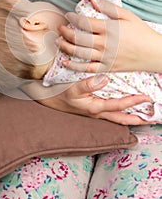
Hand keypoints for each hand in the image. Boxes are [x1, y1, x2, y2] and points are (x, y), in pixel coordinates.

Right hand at [38, 75, 152, 124]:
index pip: (119, 106)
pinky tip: (122, 110)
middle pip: (121, 119)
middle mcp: (96, 113)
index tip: (146, 98)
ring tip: (142, 117)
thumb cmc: (59, 93)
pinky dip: (119, 113)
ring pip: (116, 118)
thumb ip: (87, 84)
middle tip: (151, 119)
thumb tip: (105, 79)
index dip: (134, 102)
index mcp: (94, 107)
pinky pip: (109, 114)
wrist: (47, 98)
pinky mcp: (90, 109)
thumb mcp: (72, 88)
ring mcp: (94, 113)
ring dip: (130, 118)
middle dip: (137, 119)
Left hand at [58, 0, 161, 72]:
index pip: (84, 22)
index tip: (67, 16)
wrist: (153, 53)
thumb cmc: (141, 32)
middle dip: (65, 32)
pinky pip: (87, 68)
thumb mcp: (127, 15)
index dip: (72, 18)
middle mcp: (104, 44)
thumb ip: (109, 7)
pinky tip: (65, 62)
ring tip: (58, 42)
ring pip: (79, 53)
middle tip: (60, 28)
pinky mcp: (106, 68)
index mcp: (109, 29)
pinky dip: (74, 66)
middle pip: (77, 38)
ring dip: (65, 47)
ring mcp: (105, 57)